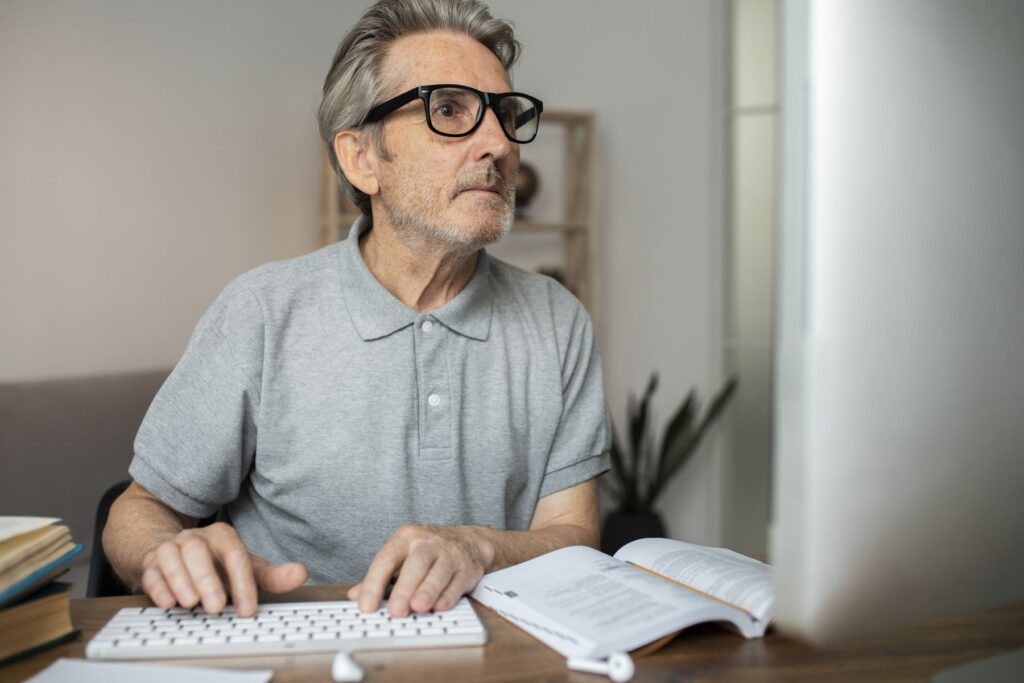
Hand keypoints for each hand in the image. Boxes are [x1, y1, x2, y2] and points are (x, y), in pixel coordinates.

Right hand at [140, 522, 307, 616]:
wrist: (173, 551)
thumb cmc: (215, 564)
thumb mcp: (244, 568)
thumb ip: (271, 575)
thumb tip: (301, 573)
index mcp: (222, 537)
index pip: (235, 555)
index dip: (242, 582)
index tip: (248, 609)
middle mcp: (195, 540)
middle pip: (199, 551)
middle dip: (207, 579)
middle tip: (216, 606)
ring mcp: (171, 549)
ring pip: (171, 557)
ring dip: (180, 581)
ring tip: (191, 603)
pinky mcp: (150, 564)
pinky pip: (151, 572)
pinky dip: (158, 587)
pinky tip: (168, 603)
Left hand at [347, 525, 493, 617]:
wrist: (469, 541)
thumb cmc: (429, 551)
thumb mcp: (402, 556)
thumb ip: (380, 576)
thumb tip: (355, 595)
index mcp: (406, 538)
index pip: (386, 558)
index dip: (374, 583)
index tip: (366, 606)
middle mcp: (428, 542)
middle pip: (416, 563)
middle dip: (404, 589)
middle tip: (395, 611)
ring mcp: (450, 554)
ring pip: (439, 571)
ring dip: (428, 591)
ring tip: (418, 608)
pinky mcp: (467, 568)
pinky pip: (457, 582)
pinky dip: (448, 596)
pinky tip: (439, 607)